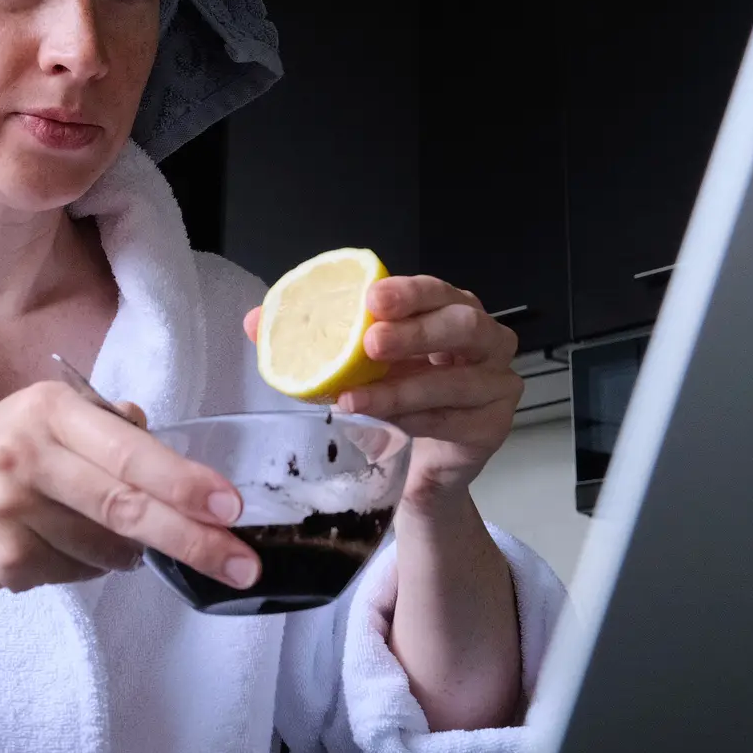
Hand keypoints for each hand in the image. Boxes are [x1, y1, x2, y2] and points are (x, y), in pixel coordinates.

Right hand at [0, 381, 258, 593]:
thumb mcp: (46, 426)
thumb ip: (110, 432)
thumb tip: (175, 458)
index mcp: (48, 409)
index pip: (131, 451)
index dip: (185, 482)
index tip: (231, 507)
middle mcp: (26, 450)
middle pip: (125, 504)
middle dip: (191, 538)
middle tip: (240, 562)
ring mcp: (10, 507)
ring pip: (106, 548)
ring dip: (127, 555)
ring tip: (112, 542)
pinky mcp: (3, 557)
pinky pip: (76, 573)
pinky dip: (83, 570)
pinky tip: (53, 549)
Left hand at [245, 276, 519, 514]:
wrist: (426, 463)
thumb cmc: (399, 394)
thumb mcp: (359, 362)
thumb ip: (314, 337)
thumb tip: (255, 320)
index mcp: (453, 308)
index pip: (437, 289)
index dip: (408, 291)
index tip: (370, 297)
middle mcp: (485, 339)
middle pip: (463, 325)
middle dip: (416, 331)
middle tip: (370, 342)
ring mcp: (496, 383)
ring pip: (453, 381)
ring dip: (400, 389)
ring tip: (353, 399)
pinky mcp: (493, 425)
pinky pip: (450, 420)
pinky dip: (411, 421)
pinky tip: (381, 425)